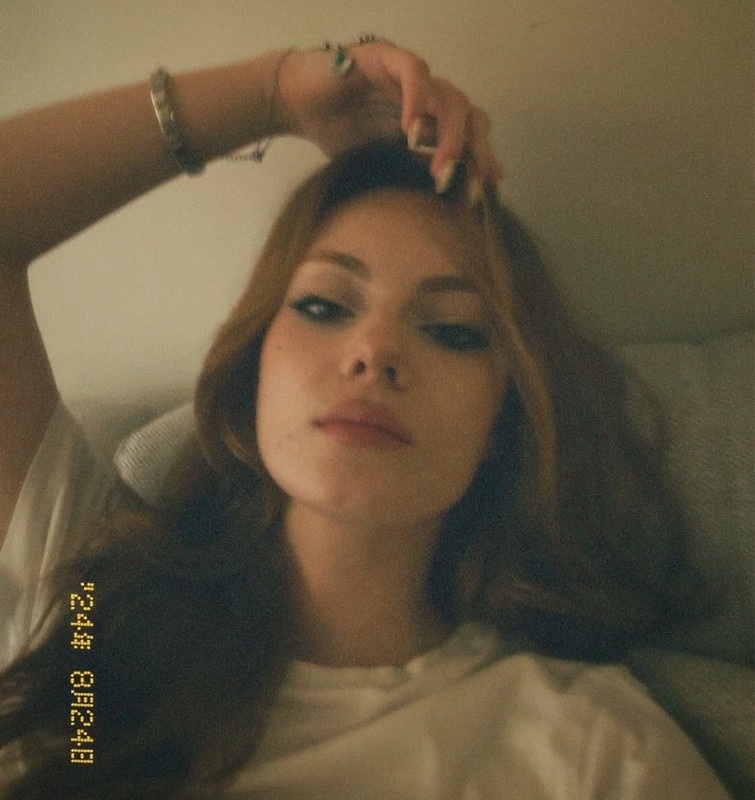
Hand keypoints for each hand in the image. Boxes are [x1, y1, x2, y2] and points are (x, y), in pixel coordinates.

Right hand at [274, 41, 502, 193]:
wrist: (295, 106)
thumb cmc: (335, 134)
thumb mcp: (381, 163)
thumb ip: (412, 171)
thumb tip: (444, 198)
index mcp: (428, 119)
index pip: (469, 134)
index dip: (482, 159)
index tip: (489, 190)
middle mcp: (425, 95)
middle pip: (469, 114)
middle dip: (476, 150)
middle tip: (471, 183)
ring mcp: (408, 75)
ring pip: (448, 96)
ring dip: (449, 135)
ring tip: (440, 168)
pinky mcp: (385, 58)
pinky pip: (413, 72)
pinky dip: (418, 99)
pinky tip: (411, 132)